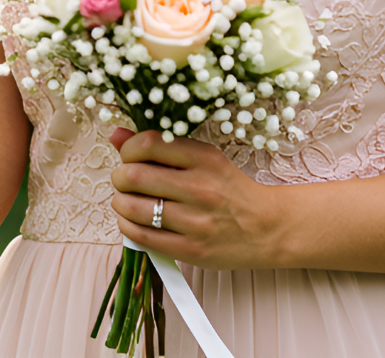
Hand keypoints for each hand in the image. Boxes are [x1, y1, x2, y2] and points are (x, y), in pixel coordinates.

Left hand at [108, 127, 286, 270]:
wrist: (268, 229)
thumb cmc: (229, 190)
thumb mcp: (204, 159)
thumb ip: (160, 146)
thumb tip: (116, 134)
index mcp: (204, 159)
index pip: (147, 144)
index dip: (128, 149)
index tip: (131, 156)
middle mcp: (200, 188)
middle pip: (133, 176)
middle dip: (120, 177)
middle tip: (125, 180)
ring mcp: (195, 222)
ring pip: (131, 207)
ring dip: (120, 202)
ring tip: (129, 200)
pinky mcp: (190, 250)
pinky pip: (140, 236)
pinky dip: (128, 225)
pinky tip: (135, 220)